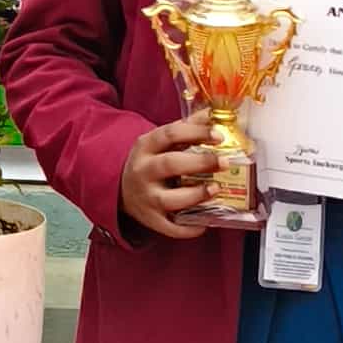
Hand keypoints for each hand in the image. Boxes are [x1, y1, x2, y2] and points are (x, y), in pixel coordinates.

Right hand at [119, 112, 223, 240]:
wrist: (118, 188)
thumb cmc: (147, 161)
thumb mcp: (158, 141)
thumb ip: (185, 128)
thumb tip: (211, 114)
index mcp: (145, 147)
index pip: (170, 134)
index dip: (196, 133)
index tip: (219, 136)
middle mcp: (143, 172)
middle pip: (170, 164)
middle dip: (200, 162)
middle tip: (225, 162)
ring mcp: (145, 198)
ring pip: (170, 199)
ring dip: (196, 194)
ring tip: (216, 188)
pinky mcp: (150, 219)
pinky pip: (171, 228)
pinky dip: (189, 229)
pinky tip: (205, 221)